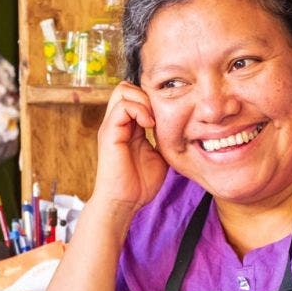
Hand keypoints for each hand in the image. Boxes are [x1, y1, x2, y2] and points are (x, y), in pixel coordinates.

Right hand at [91, 81, 168, 214]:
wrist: (124, 203)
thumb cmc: (140, 185)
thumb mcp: (159, 155)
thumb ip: (164, 139)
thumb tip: (182, 130)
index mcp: (128, 127)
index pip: (136, 95)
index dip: (153, 98)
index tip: (168, 113)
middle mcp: (117, 123)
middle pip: (127, 87)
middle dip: (147, 93)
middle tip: (160, 113)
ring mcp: (111, 126)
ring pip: (123, 90)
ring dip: (143, 99)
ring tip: (154, 120)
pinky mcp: (109, 133)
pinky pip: (122, 106)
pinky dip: (139, 110)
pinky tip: (150, 125)